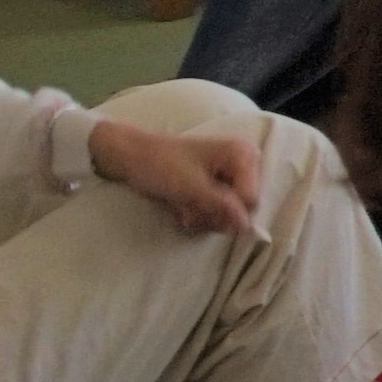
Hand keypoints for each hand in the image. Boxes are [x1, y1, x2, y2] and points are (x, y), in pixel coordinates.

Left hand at [89, 112, 265, 238]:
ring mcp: (227, 176)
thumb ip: (221, 205)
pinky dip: (198, 214)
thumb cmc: (161, 165)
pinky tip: (181, 207)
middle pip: (241, 208)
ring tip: (182, 207)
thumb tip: (246, 226)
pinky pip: (216, 211)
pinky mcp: (214, 187)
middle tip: (189, 208)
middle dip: (213, 214)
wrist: (130, 157)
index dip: (227, 211)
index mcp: (241, 156)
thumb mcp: (191, 187)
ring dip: (202, 216)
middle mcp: (241, 164)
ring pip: (228, 213)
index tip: (200, 208)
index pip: (250, 199)